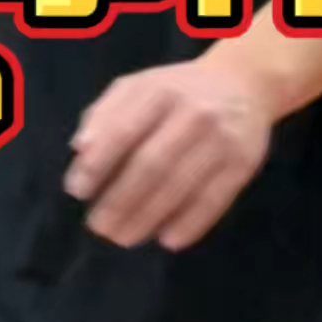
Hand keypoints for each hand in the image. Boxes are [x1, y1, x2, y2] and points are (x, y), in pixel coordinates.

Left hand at [63, 53, 275, 251]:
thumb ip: (105, 113)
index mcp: (159, 90)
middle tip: (98, 226)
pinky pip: (214, 200)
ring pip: (180, 186)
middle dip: (120, 200)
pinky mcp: (244, 163)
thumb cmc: (177, 90)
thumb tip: (80, 149)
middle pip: (151, 164)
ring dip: (148, 218)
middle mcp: (193, 113)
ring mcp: (222, 139)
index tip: (77, 191)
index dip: (98, 164)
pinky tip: (167, 240)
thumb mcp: (138, 86)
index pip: (123, 130)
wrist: (245, 82)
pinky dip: (190, 224)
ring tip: (123, 237)